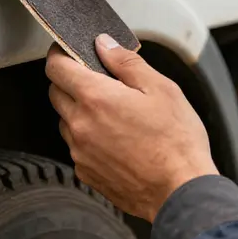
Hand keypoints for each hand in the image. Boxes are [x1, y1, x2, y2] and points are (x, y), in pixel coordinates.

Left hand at [45, 36, 218, 222]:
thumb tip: (104, 44)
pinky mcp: (86, 173)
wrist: (181, 194)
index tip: (68, 51)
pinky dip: (87, 137)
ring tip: (112, 113)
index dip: (59, 54)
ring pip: (65, 120)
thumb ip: (126, 62)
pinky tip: (114, 138)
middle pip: (56, 92)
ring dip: (78, 110)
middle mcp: (80, 125)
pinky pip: (76, 146)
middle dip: (69, 80)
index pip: (56, 67)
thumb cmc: (176, 141)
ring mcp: (80, 152)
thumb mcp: (160, 88)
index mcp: (95, 98)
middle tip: (96, 79)